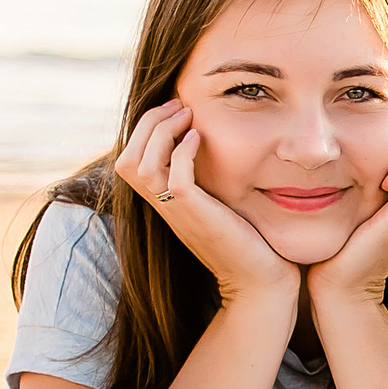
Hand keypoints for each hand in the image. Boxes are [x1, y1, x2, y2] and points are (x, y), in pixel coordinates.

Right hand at [113, 100, 299, 305]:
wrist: (262, 283)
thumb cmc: (250, 245)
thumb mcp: (221, 206)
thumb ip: (210, 183)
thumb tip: (215, 153)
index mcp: (165, 203)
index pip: (130, 160)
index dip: (145, 130)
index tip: (176, 110)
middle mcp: (164, 207)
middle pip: (125, 158)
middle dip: (148, 124)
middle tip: (179, 105)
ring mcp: (177, 212)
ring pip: (138, 164)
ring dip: (161, 131)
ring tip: (188, 115)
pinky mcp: (197, 216)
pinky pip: (173, 177)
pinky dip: (181, 150)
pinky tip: (200, 137)